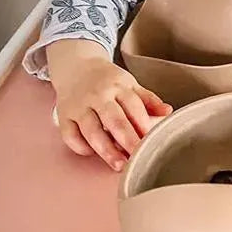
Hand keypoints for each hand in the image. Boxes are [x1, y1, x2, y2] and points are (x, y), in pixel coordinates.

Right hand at [47, 40, 171, 170]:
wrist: (75, 66)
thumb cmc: (107, 80)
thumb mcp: (129, 84)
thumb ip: (148, 99)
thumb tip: (168, 112)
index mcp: (118, 85)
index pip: (133, 106)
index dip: (143, 125)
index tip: (151, 141)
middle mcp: (98, 95)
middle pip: (114, 120)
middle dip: (127, 141)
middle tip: (137, 159)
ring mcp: (79, 105)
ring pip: (92, 131)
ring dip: (106, 150)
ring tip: (119, 165)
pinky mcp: (64, 115)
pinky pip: (70, 135)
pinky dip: (81, 147)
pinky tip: (93, 153)